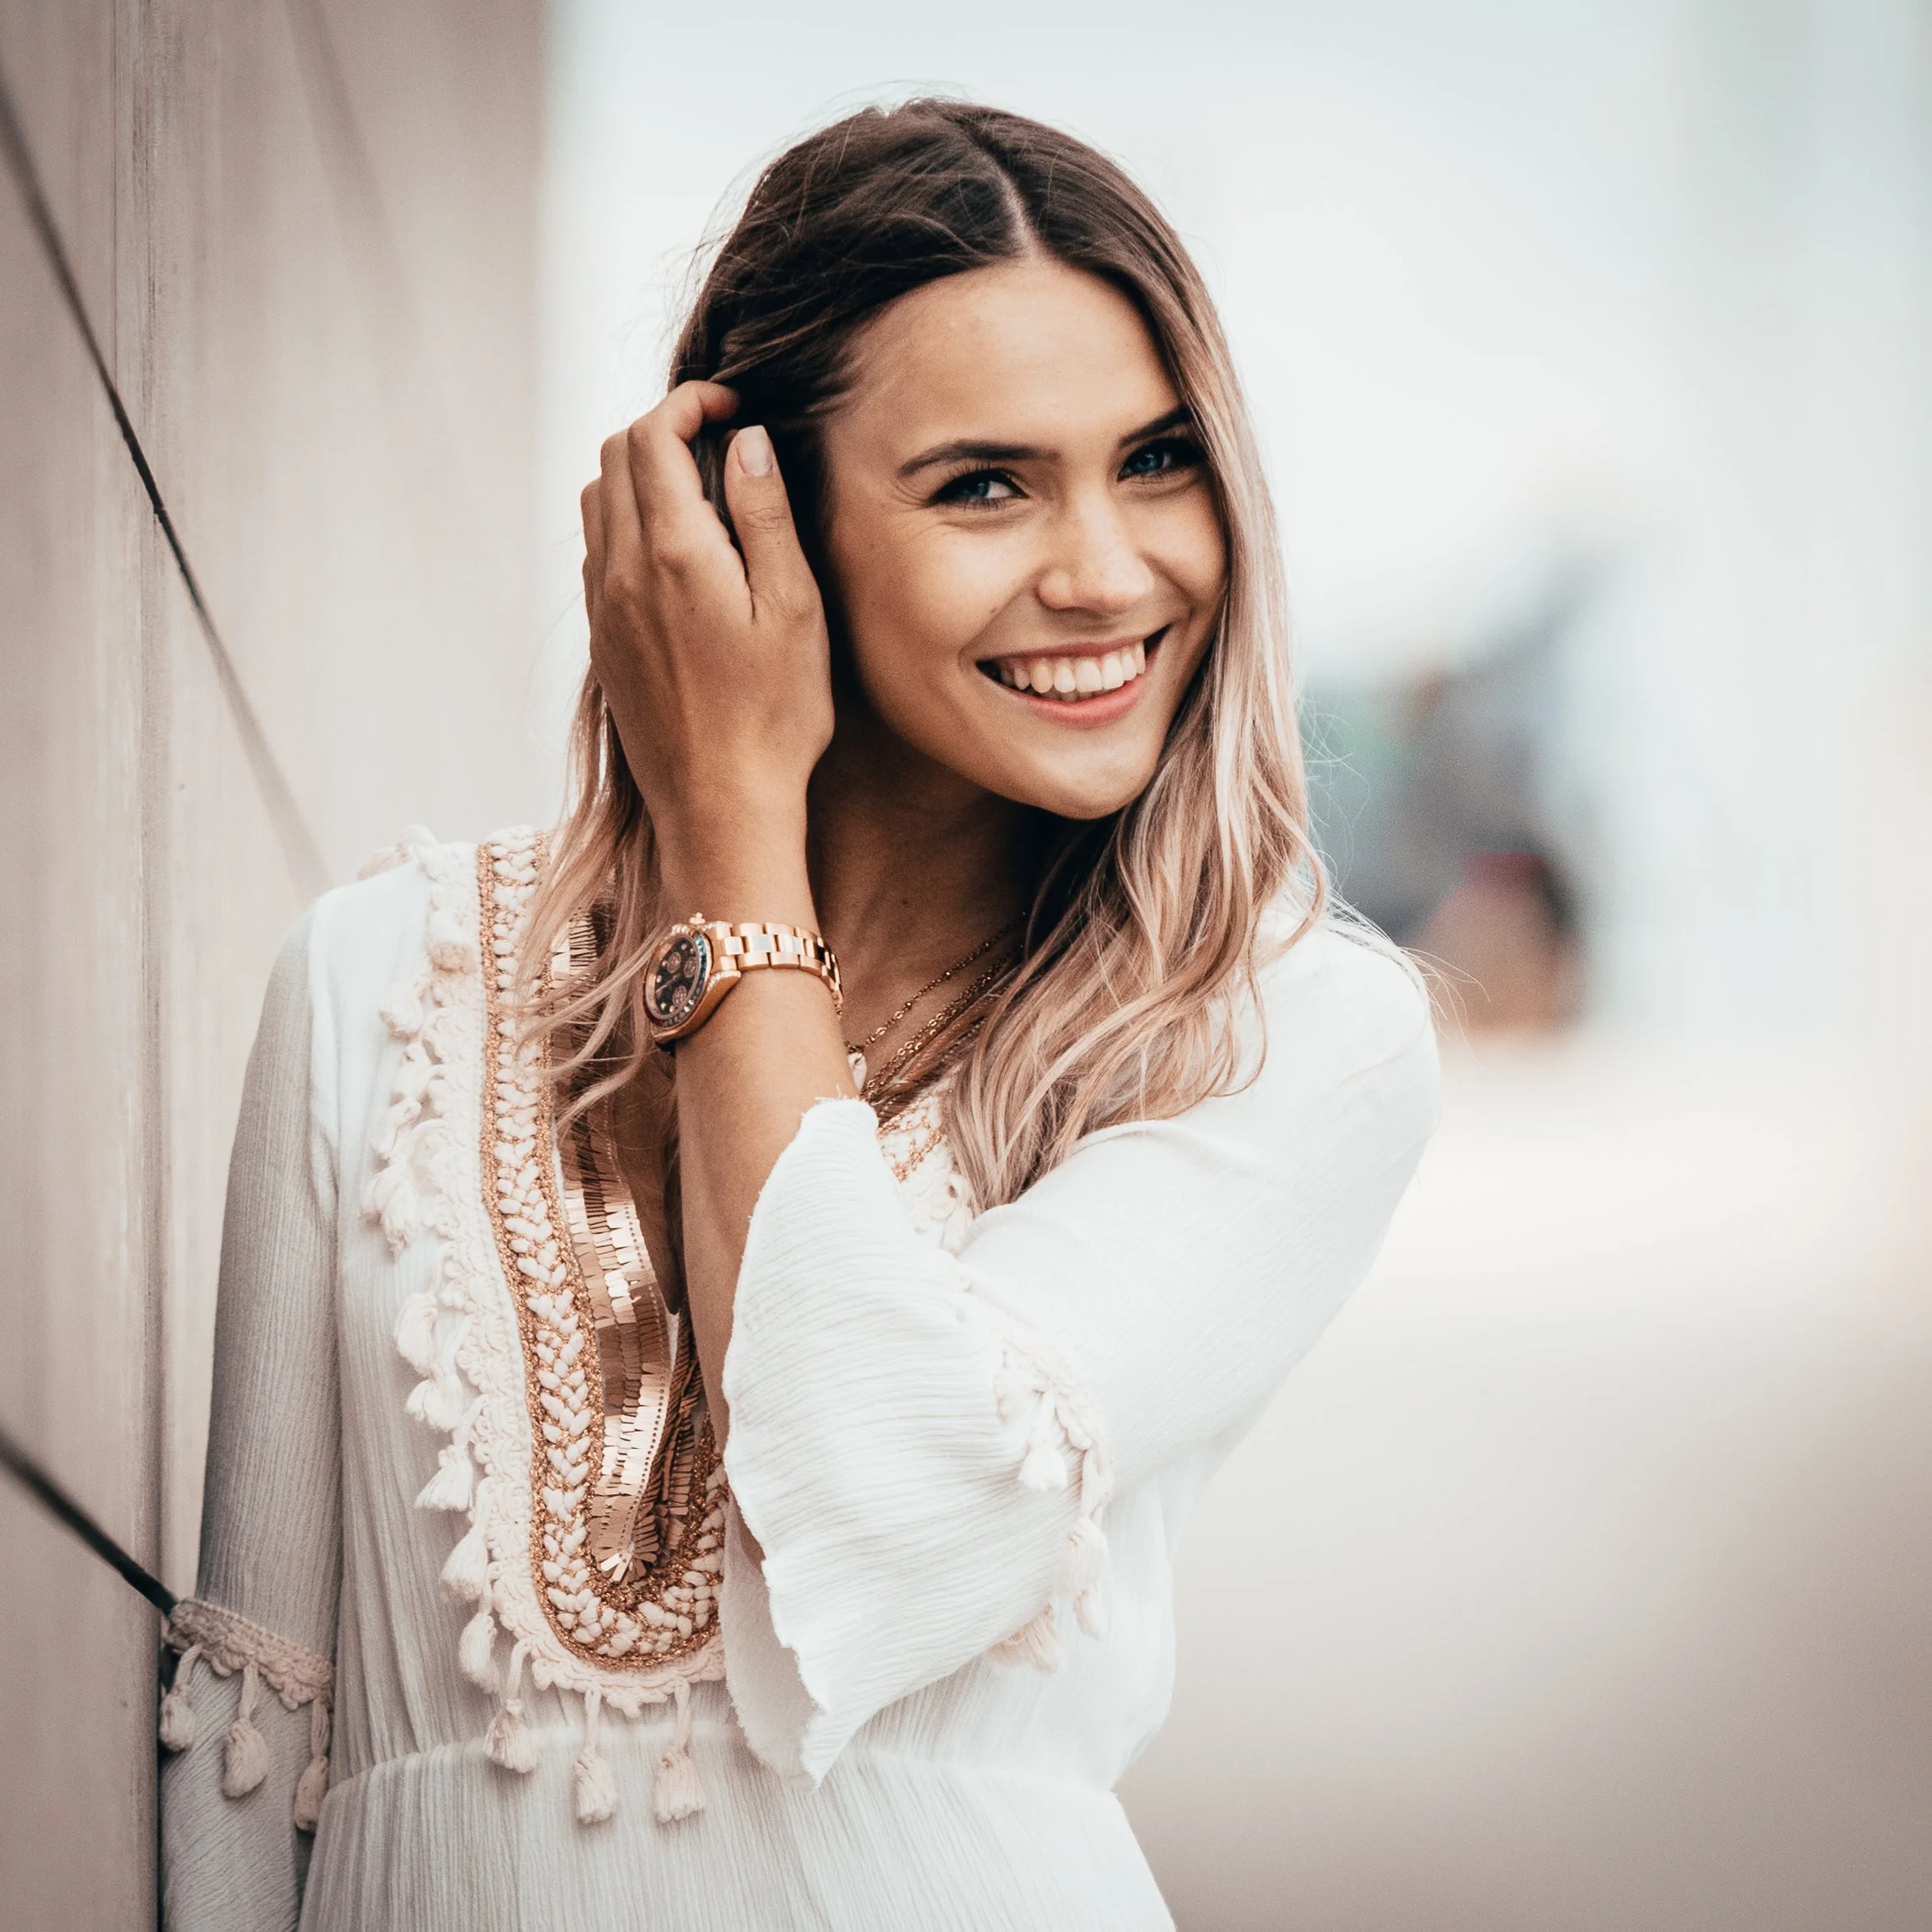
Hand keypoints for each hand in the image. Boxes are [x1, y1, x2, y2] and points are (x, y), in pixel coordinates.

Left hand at [581, 383, 832, 899]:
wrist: (719, 806)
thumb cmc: (774, 717)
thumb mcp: (793, 608)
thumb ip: (766, 514)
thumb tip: (746, 440)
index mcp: (674, 551)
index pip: (654, 435)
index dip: (691, 404)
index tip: (734, 408)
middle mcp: (623, 571)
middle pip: (616, 457)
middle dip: (664, 428)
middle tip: (721, 440)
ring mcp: (606, 607)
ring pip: (599, 501)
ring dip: (641, 474)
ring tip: (701, 490)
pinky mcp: (605, 640)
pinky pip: (599, 552)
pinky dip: (629, 522)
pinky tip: (678, 550)